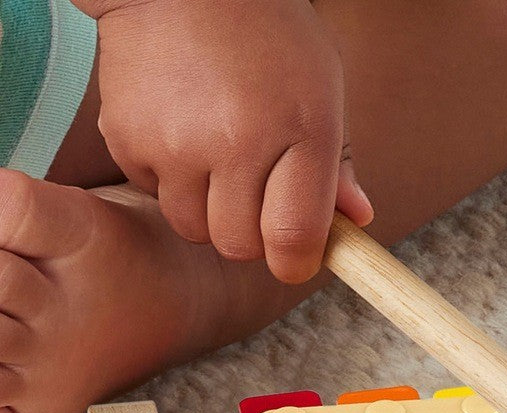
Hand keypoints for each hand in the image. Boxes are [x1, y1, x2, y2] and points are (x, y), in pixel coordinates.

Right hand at [77, 0, 370, 282]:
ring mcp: (177, 143)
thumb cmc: (266, 35)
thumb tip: (358, 220)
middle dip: (252, 235)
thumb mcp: (321, 87)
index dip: (296, 262)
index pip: (295, 238)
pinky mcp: (128, 138)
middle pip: (240, 245)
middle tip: (255, 195)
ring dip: (208, 212)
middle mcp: (237, 143)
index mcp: (300, 130)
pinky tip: (180, 134)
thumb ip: (339, 162)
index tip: (295, 258)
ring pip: (194, 228)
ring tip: (216, 162)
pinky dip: (169, 181)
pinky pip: (153, 195)